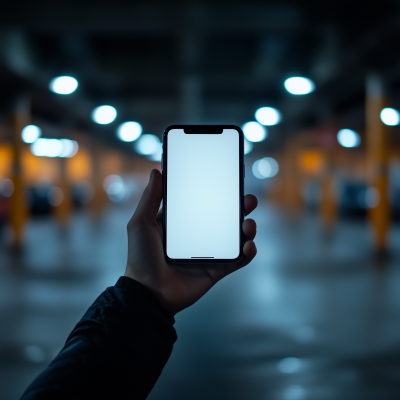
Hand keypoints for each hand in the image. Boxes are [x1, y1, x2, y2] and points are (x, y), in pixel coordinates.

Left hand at [125, 169, 257, 314]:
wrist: (149, 293)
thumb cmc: (141, 258)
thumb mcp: (141, 223)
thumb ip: (150, 198)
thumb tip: (156, 170)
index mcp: (183, 222)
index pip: (205, 201)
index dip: (218, 190)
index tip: (229, 178)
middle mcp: (199, 235)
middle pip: (226, 217)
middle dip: (241, 206)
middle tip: (247, 199)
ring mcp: (210, 252)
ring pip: (236, 236)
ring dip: (248, 227)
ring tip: (248, 224)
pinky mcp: (217, 269)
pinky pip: (238, 259)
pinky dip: (248, 252)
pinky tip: (248, 245)